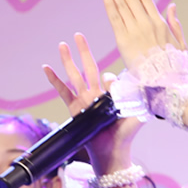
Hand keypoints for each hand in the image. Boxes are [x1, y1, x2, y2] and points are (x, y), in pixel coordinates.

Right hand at [43, 32, 141, 171]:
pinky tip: (46, 67)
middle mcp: (96, 95)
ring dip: (68, 60)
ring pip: (74, 75)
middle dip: (83, 51)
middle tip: (78, 35)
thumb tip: (141, 85)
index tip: (116, 90)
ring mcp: (84, 101)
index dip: (112, 81)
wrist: (113, 153)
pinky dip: (54, 80)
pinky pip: (63, 91)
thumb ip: (140, 100)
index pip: (109, 77)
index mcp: (111, 94)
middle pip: (89, 68)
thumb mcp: (137, 115)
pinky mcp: (74, 109)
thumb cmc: (126, 136)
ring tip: (62, 44)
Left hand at [100, 0, 187, 70]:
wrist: (166, 82)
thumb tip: (172, 5)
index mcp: (159, 23)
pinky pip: (115, 18)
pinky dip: (109, 3)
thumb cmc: (175, 66)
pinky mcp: (124, 41)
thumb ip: (175, 24)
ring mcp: (134, 31)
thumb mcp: (180, 44)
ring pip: (121, 3)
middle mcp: (146, 23)